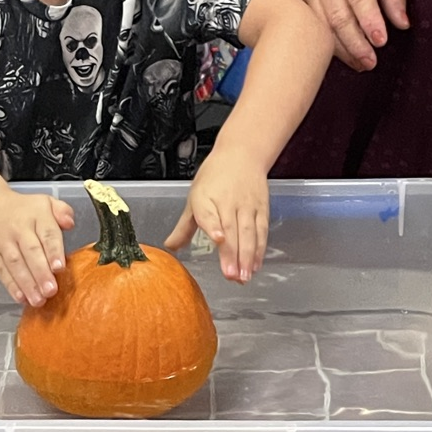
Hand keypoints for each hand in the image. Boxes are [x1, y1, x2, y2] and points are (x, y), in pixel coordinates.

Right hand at [0, 189, 73, 306]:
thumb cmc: (22, 210)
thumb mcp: (45, 202)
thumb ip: (63, 211)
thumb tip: (70, 223)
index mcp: (37, 214)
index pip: (47, 233)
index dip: (54, 251)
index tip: (59, 268)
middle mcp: (19, 227)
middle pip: (31, 251)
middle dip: (41, 273)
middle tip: (51, 290)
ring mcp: (3, 241)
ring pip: (15, 263)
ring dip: (27, 284)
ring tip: (38, 300)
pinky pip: (1, 270)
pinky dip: (11, 285)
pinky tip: (21, 297)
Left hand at [164, 150, 268, 281]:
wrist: (242, 154)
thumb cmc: (214, 177)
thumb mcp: (194, 199)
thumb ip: (184, 227)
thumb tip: (170, 247)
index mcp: (205, 198)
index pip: (208, 214)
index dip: (213, 227)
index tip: (218, 239)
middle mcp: (227, 201)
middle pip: (231, 229)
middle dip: (232, 254)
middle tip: (230, 276)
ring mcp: (246, 205)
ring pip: (249, 233)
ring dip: (247, 257)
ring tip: (243, 277)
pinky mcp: (261, 209)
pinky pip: (261, 231)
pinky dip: (259, 249)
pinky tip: (255, 266)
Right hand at [288, 0, 408, 70]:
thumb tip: (402, 23)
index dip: (370, 21)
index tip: (381, 41)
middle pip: (338, 17)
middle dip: (356, 44)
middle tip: (370, 62)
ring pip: (321, 26)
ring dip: (340, 49)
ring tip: (358, 64)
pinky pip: (308, 24)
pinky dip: (323, 42)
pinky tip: (337, 53)